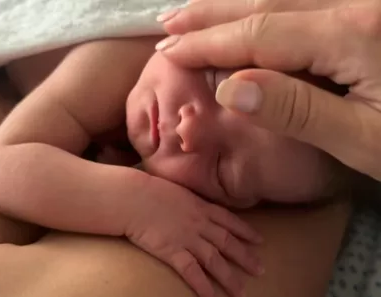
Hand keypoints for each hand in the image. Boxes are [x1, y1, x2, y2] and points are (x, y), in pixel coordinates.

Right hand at [125, 176, 262, 296]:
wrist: (134, 198)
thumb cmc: (152, 189)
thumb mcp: (179, 190)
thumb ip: (191, 199)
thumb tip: (196, 204)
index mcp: (201, 207)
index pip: (230, 220)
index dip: (246, 231)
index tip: (260, 240)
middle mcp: (199, 224)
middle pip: (227, 243)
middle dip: (245, 257)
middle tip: (260, 270)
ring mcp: (187, 238)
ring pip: (214, 260)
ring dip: (229, 277)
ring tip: (240, 292)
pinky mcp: (172, 251)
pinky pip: (191, 272)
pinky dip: (202, 285)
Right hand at [155, 0, 380, 181]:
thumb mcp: (363, 139)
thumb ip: (296, 109)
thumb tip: (230, 86)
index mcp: (355, 34)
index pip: (260, 34)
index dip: (210, 43)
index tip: (171, 51)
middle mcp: (357, 5)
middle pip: (266, 3)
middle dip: (212, 15)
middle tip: (169, 23)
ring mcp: (362, 6)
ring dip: (232, 6)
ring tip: (193, 13)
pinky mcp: (365, 16)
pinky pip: (303, 3)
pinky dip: (263, 9)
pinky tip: (246, 15)